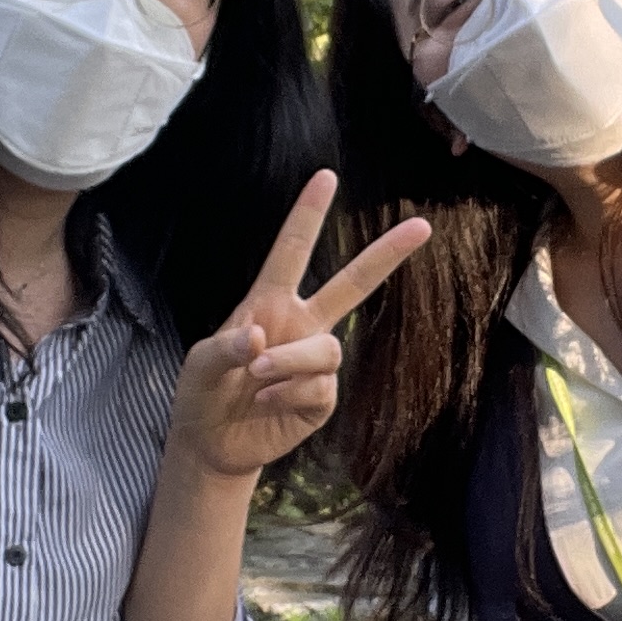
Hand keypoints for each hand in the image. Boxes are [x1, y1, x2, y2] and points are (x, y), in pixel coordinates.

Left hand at [166, 168, 432, 482]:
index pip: (292, 253)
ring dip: (292, 360)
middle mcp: (299, 326)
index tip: (326, 177)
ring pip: (328, 349)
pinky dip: (288, 394)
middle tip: (422, 226)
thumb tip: (260, 339)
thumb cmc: (203, 393)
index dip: (308, 215)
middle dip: (386, 255)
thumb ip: (225, 347)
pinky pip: (320, 388)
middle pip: (351, 285)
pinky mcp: (320, 399)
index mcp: (268, 304)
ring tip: (257, 376)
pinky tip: (266, 404)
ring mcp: (312, 363)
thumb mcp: (199, 365)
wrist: (210, 443)